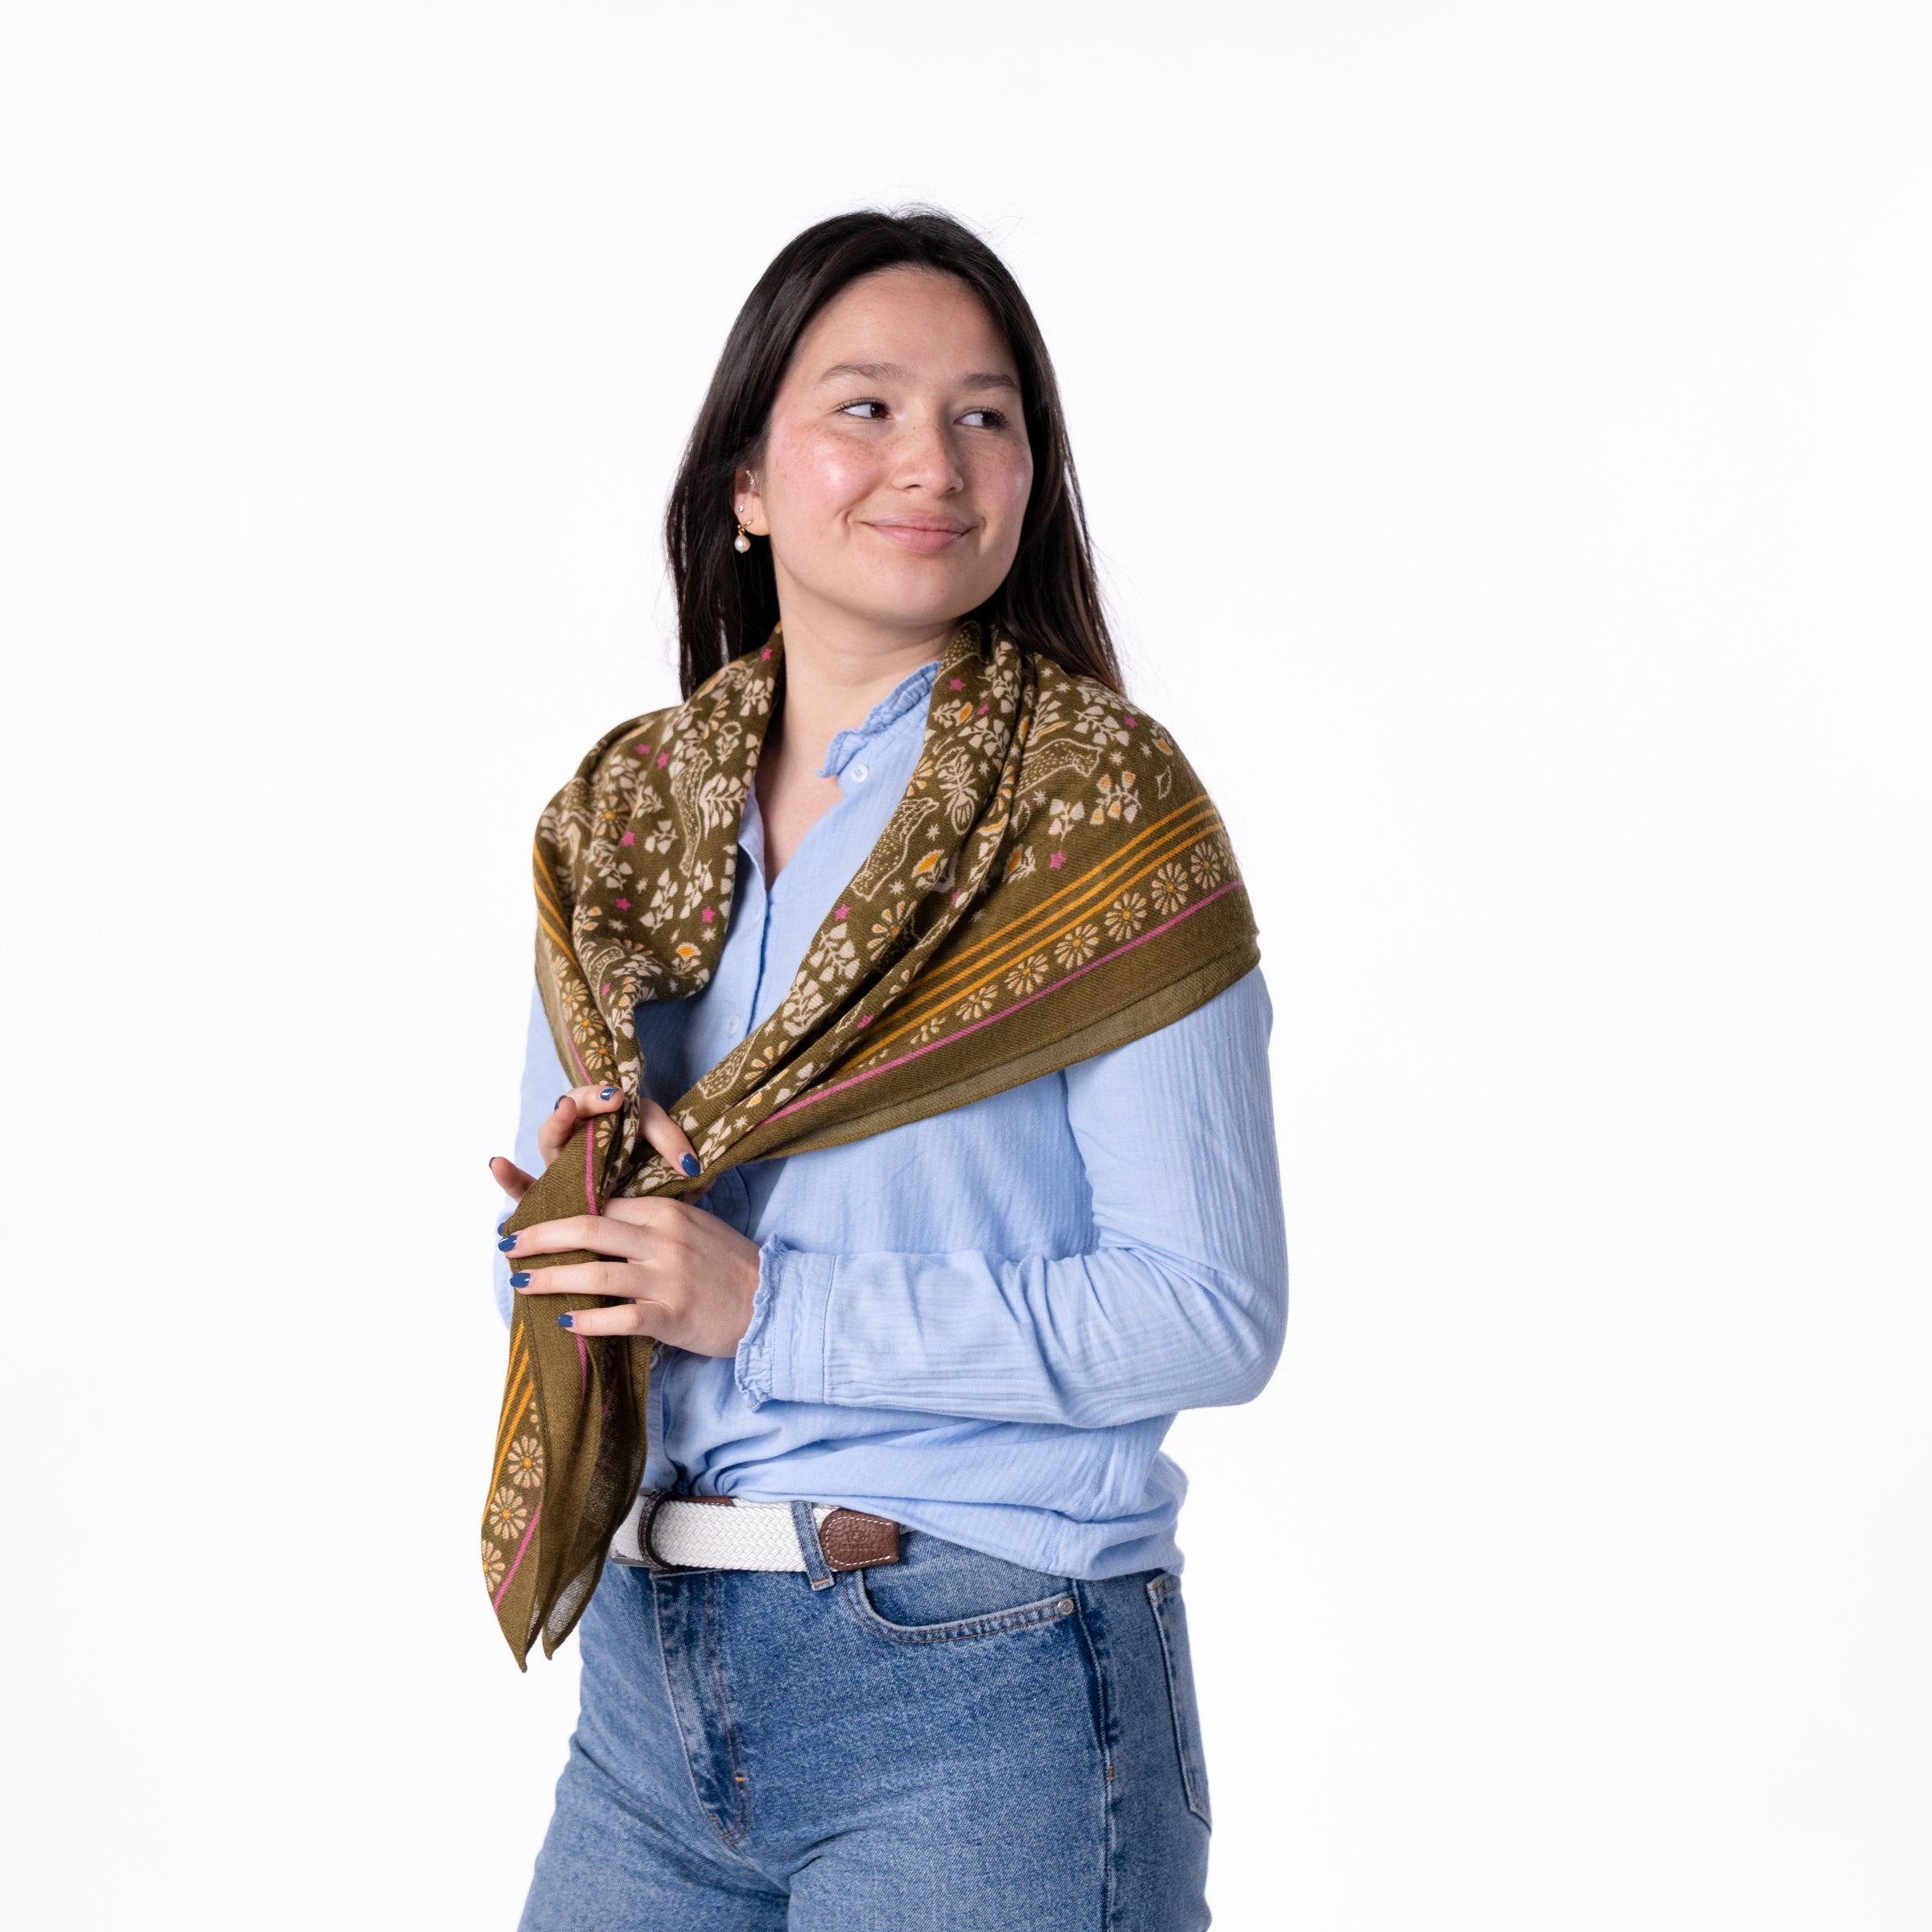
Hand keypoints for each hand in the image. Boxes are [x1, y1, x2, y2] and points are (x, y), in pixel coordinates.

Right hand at [488, 1083, 702, 1203]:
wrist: (651, 1231)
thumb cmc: (656, 1186)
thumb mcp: (671, 1168)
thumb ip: (676, 1154)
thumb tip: (693, 1167)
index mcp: (609, 1128)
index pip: (603, 1103)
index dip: (605, 1098)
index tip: (619, 1097)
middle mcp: (582, 1143)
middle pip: (575, 1112)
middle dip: (584, 1102)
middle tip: (598, 1099)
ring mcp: (564, 1169)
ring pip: (553, 1138)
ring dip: (558, 1123)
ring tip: (565, 1110)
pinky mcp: (552, 1199)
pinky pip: (526, 1188)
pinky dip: (510, 1177)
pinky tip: (497, 1164)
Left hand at [488, 1084, 758, 1356]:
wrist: (773, 1302)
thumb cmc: (727, 1265)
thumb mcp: (690, 1227)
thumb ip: (647, 1222)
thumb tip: (597, 1222)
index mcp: (665, 1211)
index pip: (601, 1203)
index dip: (558, 1210)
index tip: (528, 1219)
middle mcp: (664, 1239)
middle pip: (589, 1229)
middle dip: (539, 1236)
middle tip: (508, 1243)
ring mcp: (668, 1277)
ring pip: (596, 1273)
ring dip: (552, 1278)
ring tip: (522, 1283)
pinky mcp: (673, 1315)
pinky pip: (621, 1317)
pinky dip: (589, 1320)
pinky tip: (566, 1323)